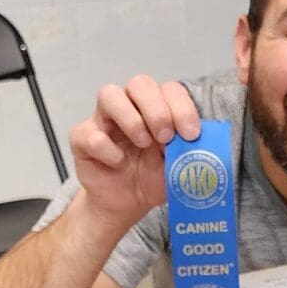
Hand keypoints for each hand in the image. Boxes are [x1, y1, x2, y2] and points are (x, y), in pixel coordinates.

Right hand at [69, 74, 200, 229]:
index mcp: (157, 110)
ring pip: (109, 94)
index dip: (181, 106)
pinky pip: (90, 133)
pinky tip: (119, 164)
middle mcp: (130, 107)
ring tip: (143, 143)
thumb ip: (190, 152)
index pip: (169, 89)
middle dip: (157, 109)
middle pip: (140, 83)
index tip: (191, 134)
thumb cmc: (153, 179)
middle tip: (166, 138)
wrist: (127, 204)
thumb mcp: (179, 167)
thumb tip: (203, 142)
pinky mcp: (83, 139)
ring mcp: (104, 120)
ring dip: (130, 118)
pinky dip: (107, 150)